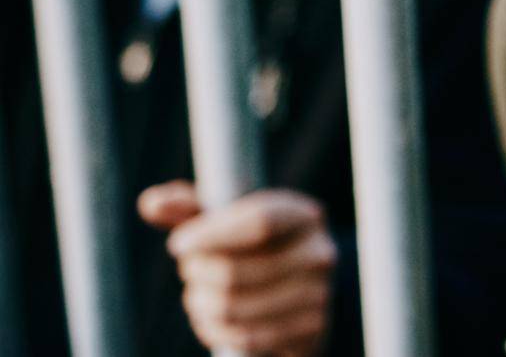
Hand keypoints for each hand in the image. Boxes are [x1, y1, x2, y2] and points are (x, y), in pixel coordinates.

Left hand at [139, 181, 336, 356]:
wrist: (303, 292)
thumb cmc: (255, 249)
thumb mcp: (231, 221)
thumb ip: (191, 208)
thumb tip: (152, 202)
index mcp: (304, 215)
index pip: (259, 222)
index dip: (212, 234)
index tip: (177, 244)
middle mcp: (319, 253)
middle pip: (236, 271)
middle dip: (196, 272)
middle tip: (189, 269)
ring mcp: (318, 295)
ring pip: (232, 308)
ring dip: (199, 303)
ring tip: (197, 294)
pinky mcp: (310, 331)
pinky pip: (243, 337)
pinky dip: (214, 329)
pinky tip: (211, 318)